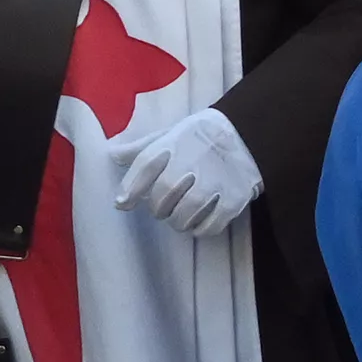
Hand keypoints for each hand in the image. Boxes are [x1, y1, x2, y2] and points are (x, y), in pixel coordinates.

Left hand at [107, 106, 260, 235]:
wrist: (251, 134)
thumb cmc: (202, 136)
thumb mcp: (171, 133)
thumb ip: (142, 147)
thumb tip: (111, 155)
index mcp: (175, 143)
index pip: (145, 166)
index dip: (130, 188)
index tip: (122, 203)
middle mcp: (193, 162)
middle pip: (163, 196)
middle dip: (157, 207)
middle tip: (161, 207)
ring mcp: (216, 182)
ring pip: (184, 214)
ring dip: (177, 220)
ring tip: (179, 216)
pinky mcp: (234, 198)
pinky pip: (210, 225)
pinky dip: (199, 229)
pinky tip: (198, 222)